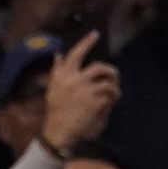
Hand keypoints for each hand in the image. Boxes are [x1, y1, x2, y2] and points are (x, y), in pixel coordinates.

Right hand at [41, 31, 120, 151]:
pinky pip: (110, 95)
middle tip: (114, 75)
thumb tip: (58, 54)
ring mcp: (86, 91)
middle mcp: (74, 80)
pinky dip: (113, 99)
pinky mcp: (95, 102)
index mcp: (62, 76)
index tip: (95, 34)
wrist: (59, 134)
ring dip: (114, 86)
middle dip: (110, 70)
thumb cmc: (56, 114)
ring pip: (107, 81)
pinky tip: (112, 103)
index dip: (86, 42)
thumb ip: (56, 72)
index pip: (75, 54)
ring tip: (115, 92)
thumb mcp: (52, 90)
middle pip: (99, 67)